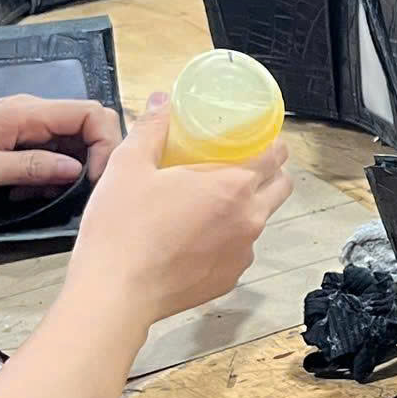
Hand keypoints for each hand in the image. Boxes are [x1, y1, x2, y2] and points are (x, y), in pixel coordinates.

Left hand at [0, 96, 125, 204]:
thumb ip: (30, 168)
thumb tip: (76, 169)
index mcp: (24, 113)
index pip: (90, 114)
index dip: (104, 145)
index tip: (93, 180)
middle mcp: (28, 113)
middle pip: (86, 126)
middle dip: (92, 159)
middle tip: (78, 193)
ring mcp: (21, 125)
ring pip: (69, 142)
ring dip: (68, 171)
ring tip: (45, 197)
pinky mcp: (14, 139)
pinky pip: (48, 152)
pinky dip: (48, 174)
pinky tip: (28, 194)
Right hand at [69, 95, 292, 328]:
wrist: (116, 293)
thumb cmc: (123, 229)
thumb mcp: (128, 165)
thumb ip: (151, 129)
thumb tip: (161, 104)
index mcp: (233, 185)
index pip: (275, 155)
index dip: (270, 142)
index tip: (255, 137)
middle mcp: (249, 219)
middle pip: (280, 187)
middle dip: (268, 173)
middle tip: (237, 165)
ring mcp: (242, 252)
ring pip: (260, 220)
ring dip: (246, 207)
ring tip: (208, 203)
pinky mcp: (229, 278)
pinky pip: (239, 251)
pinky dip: (226, 240)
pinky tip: (195, 238)